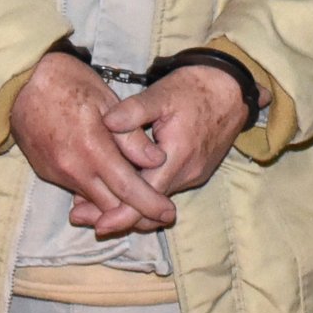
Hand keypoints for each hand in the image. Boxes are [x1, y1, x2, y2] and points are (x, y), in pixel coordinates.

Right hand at [11, 53, 175, 238]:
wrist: (21, 82)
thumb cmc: (68, 82)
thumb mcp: (106, 100)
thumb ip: (131, 136)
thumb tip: (157, 161)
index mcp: (93, 148)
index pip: (128, 189)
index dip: (151, 204)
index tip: (169, 214)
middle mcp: (74, 168)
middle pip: (111, 206)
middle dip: (136, 213)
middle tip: (158, 211)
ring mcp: (58, 174)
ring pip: (93, 203)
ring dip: (115, 205)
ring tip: (137, 200)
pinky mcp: (47, 174)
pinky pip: (77, 192)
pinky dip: (96, 193)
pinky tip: (108, 184)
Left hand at [83, 64, 260, 218]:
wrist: (232, 88)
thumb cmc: (196, 88)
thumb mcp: (163, 93)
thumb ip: (134, 110)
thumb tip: (106, 122)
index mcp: (177, 156)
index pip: (146, 198)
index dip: (121, 214)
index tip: (96, 224)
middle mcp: (187, 173)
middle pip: (148, 206)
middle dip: (116, 213)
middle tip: (80, 214)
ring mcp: (193, 174)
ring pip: (156, 199)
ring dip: (128, 202)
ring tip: (91, 201)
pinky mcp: (195, 171)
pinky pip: (165, 188)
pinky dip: (143, 191)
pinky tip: (121, 183)